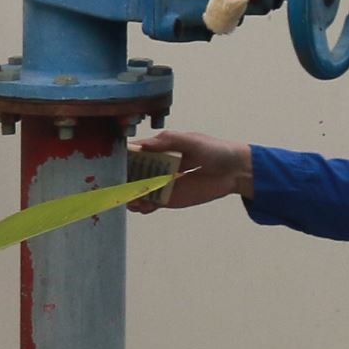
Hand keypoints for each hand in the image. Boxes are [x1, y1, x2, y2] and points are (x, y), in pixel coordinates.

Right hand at [128, 130, 249, 212]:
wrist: (235, 171)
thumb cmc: (215, 150)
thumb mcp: (191, 141)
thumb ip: (168, 141)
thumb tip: (142, 144)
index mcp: (160, 149)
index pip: (135, 153)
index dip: (123, 159)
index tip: (114, 166)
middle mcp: (157, 166)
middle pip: (132, 174)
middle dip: (123, 181)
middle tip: (120, 188)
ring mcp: (162, 183)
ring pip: (138, 191)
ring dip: (131, 196)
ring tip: (133, 200)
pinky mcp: (169, 198)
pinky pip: (151, 204)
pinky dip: (143, 207)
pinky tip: (143, 207)